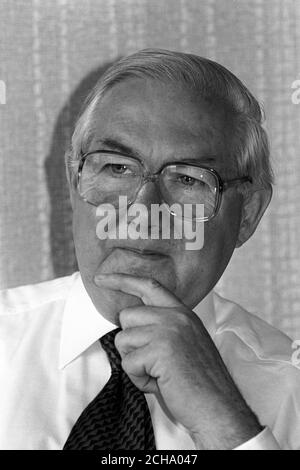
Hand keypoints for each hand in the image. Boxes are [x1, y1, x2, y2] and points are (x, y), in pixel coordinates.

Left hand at [95, 273, 261, 448]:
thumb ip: (162, 327)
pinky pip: (128, 364)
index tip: (101, 278)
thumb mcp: (185, 343)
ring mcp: (169, 331)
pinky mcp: (160, 350)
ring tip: (159, 375)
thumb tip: (130, 325)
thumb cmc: (198, 382)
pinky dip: (139, 380)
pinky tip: (160, 384)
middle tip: (150, 362)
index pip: (149, 286)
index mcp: (182, 313)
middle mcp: (176, 317)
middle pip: (127, 316)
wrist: (218, 408)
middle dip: (130, 342)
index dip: (122, 280)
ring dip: (135, 364)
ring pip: (124, 340)